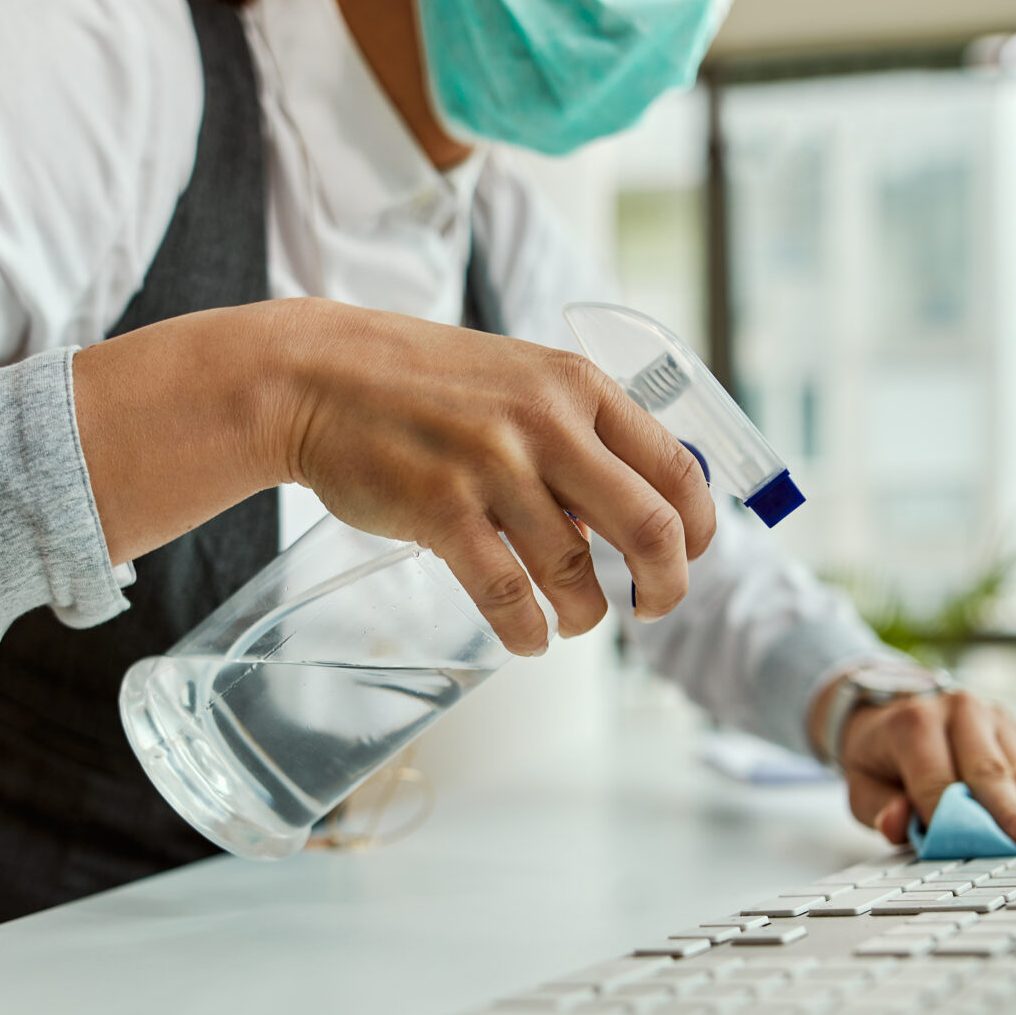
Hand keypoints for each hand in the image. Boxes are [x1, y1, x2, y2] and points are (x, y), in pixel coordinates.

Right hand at [74, 299, 714, 657]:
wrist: (316, 376)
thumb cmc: (422, 384)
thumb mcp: (520, 379)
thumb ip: (580, 436)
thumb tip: (626, 518)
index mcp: (579, 387)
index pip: (676, 467)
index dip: (699, 528)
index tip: (691, 557)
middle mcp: (548, 424)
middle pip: (650, 528)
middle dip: (666, 586)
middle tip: (653, 609)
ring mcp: (495, 468)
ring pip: (576, 571)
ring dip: (585, 614)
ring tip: (572, 621)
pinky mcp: (442, 511)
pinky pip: (507, 594)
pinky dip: (527, 631)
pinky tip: (528, 638)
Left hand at [830, 688, 1015, 848]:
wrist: (896, 712)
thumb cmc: (882, 759)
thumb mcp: (863, 784)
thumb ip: (879, 808)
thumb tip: (897, 824)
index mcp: (914, 723)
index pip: (936, 780)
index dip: (954, 819)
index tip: (975, 850)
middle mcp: (958, 710)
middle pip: (987, 771)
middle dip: (1010, 812)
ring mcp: (993, 716)